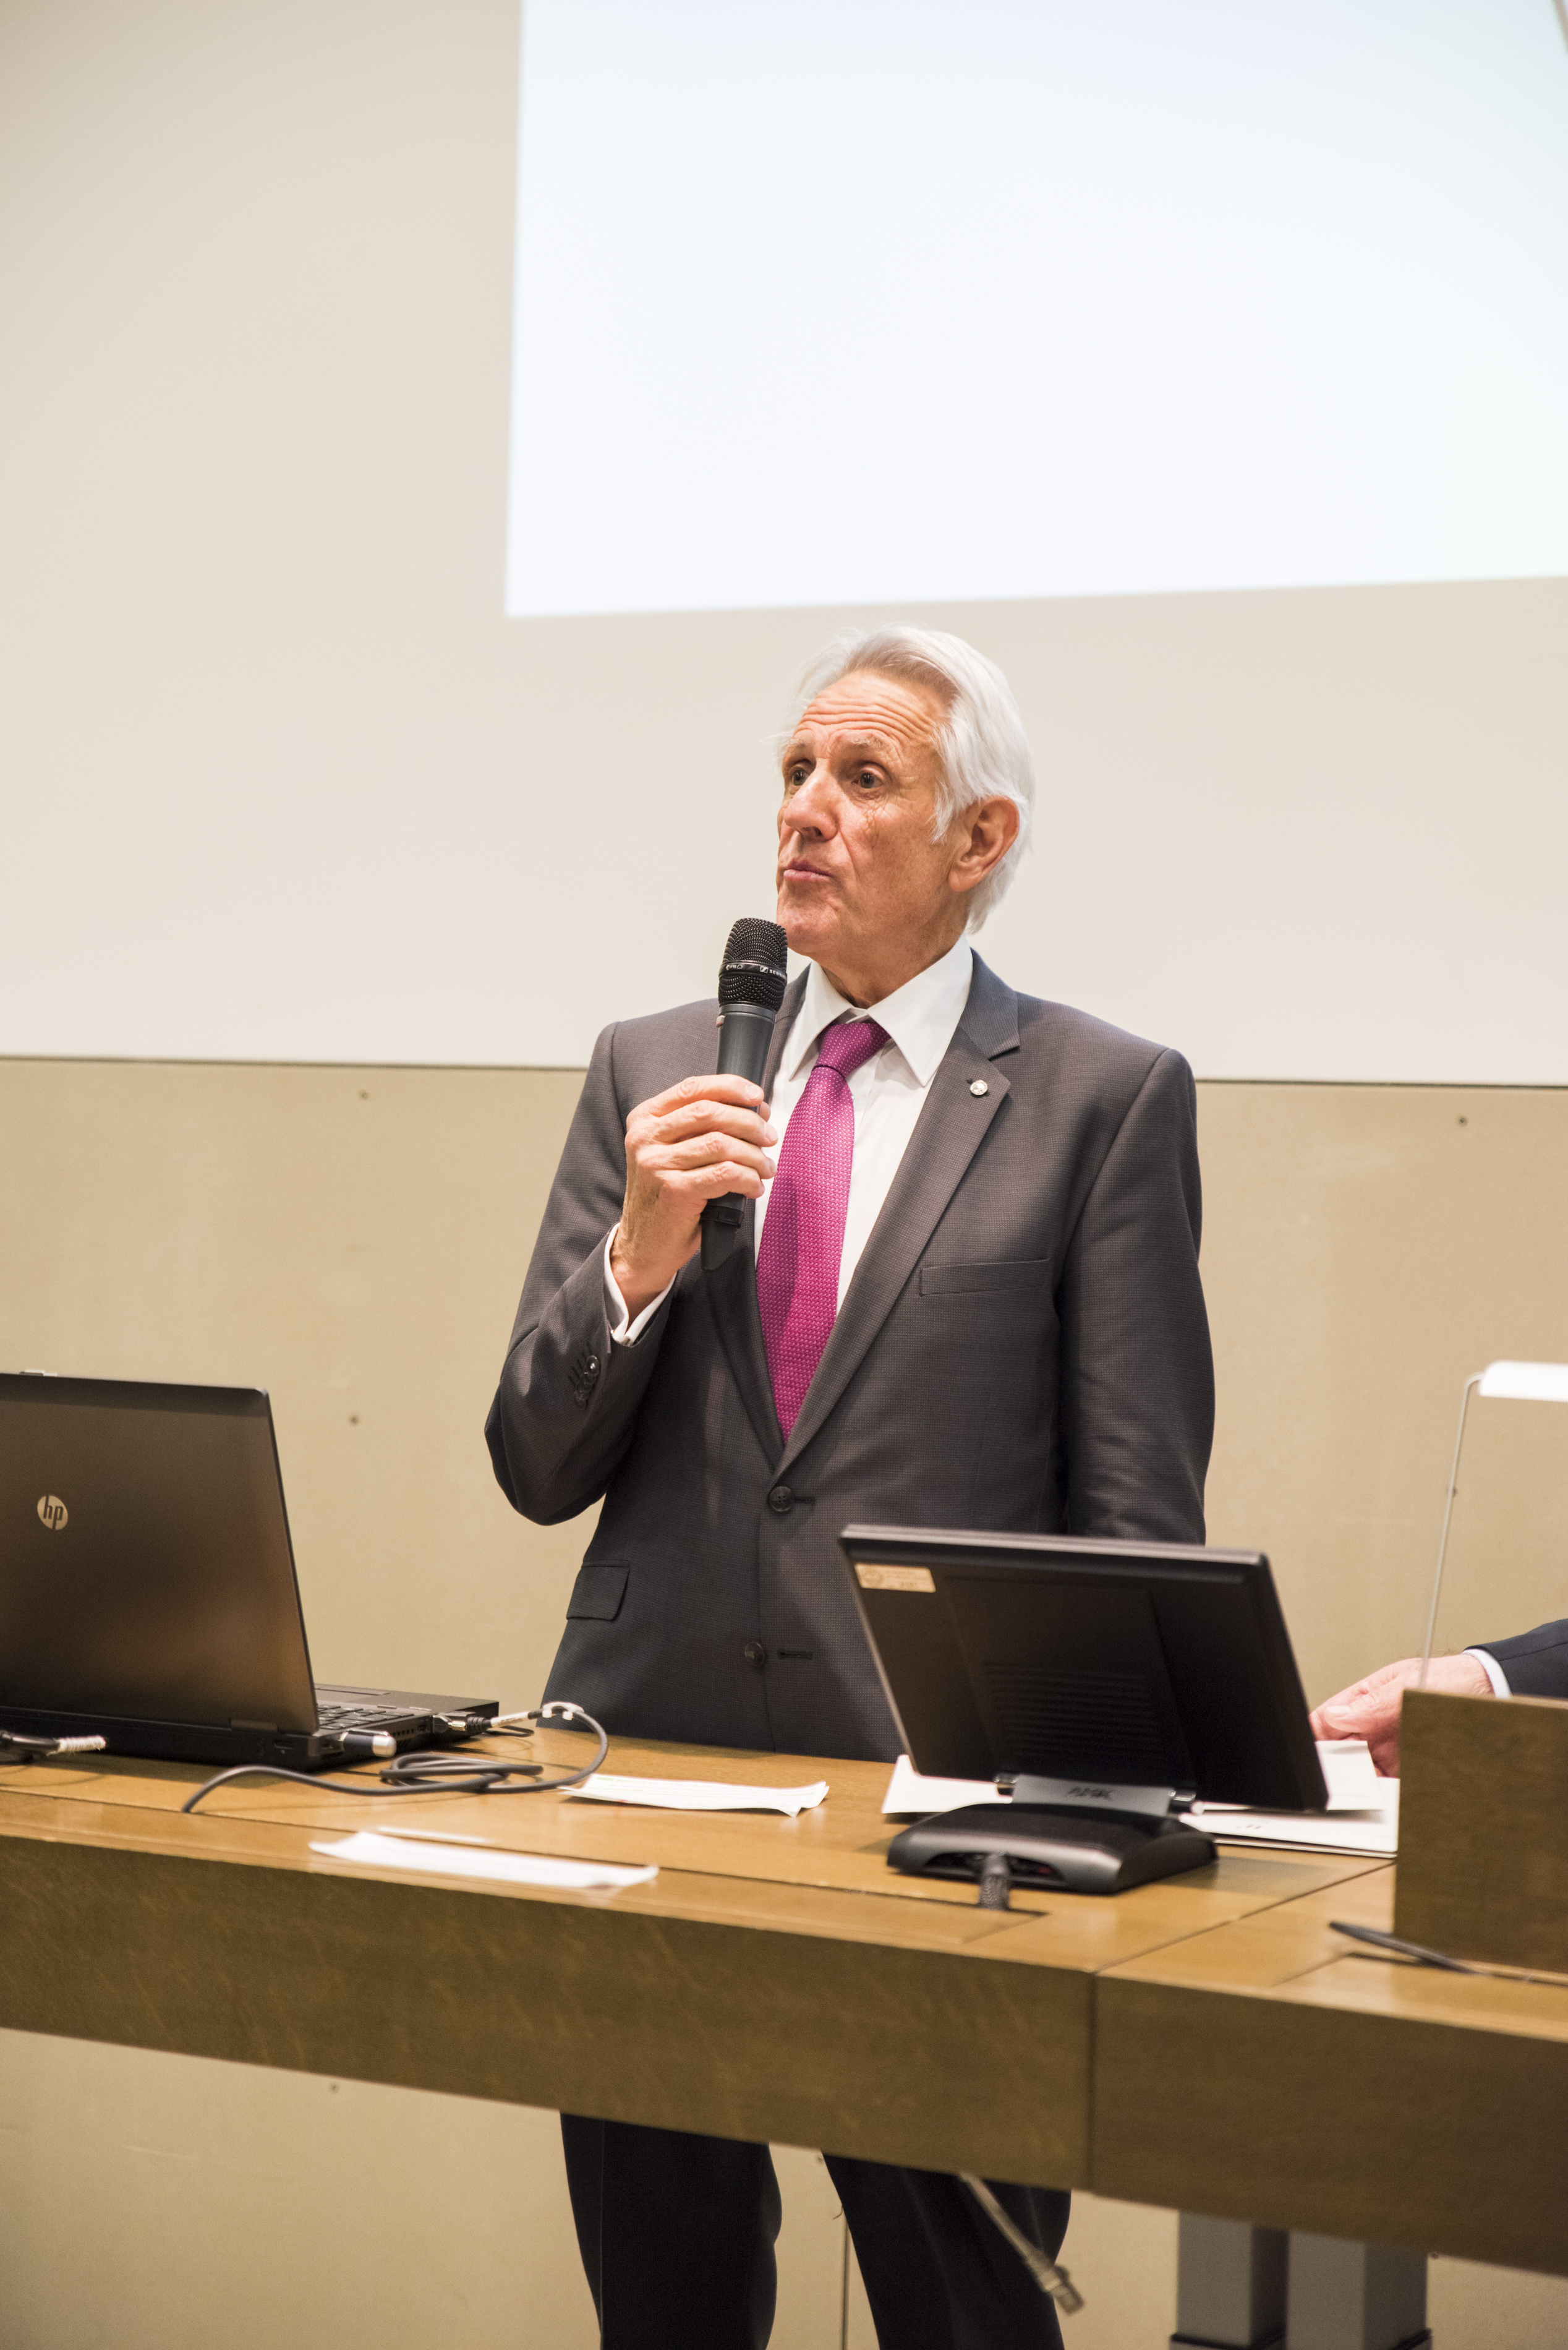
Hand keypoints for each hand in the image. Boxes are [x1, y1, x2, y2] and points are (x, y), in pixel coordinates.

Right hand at [610, 1075, 775, 1320]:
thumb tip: (754, 1110)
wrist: (643, 1246)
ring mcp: (656, 1164)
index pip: (693, 1089)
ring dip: (754, 1155)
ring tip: (766, 1167)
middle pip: (710, 1112)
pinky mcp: (673, 1191)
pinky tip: (754, 1187)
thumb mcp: (674, 1153)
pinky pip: (725, 1174)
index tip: (757, 1096)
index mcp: (645, 1120)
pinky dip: (748, 1179)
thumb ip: (702, 1129)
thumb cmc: (666, 1197)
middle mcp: (645, 1138)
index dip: (730, 1087)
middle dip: (749, 1122)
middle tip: (769, 1137)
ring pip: (721, 1143)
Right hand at [1309, 1652, 1493, 1776]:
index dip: (1315, 1738)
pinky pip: (1389, 1784)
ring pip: (1363, 1772)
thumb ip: (1372, 1702)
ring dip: (1362, 1781)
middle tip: (1344, 1775)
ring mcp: (1389, 1749)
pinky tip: (1388, 1790)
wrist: (1491, 1692)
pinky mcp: (1408, 1767)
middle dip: (1338, 1766)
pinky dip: (1386, 1790)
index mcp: (1363, 1701)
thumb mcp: (1406, 1684)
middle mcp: (1372, 1727)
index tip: (1315, 1756)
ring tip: (1368, 1784)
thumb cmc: (1449, 1678)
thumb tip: (1338, 1714)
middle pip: (1340, 1752)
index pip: (1325, 1721)